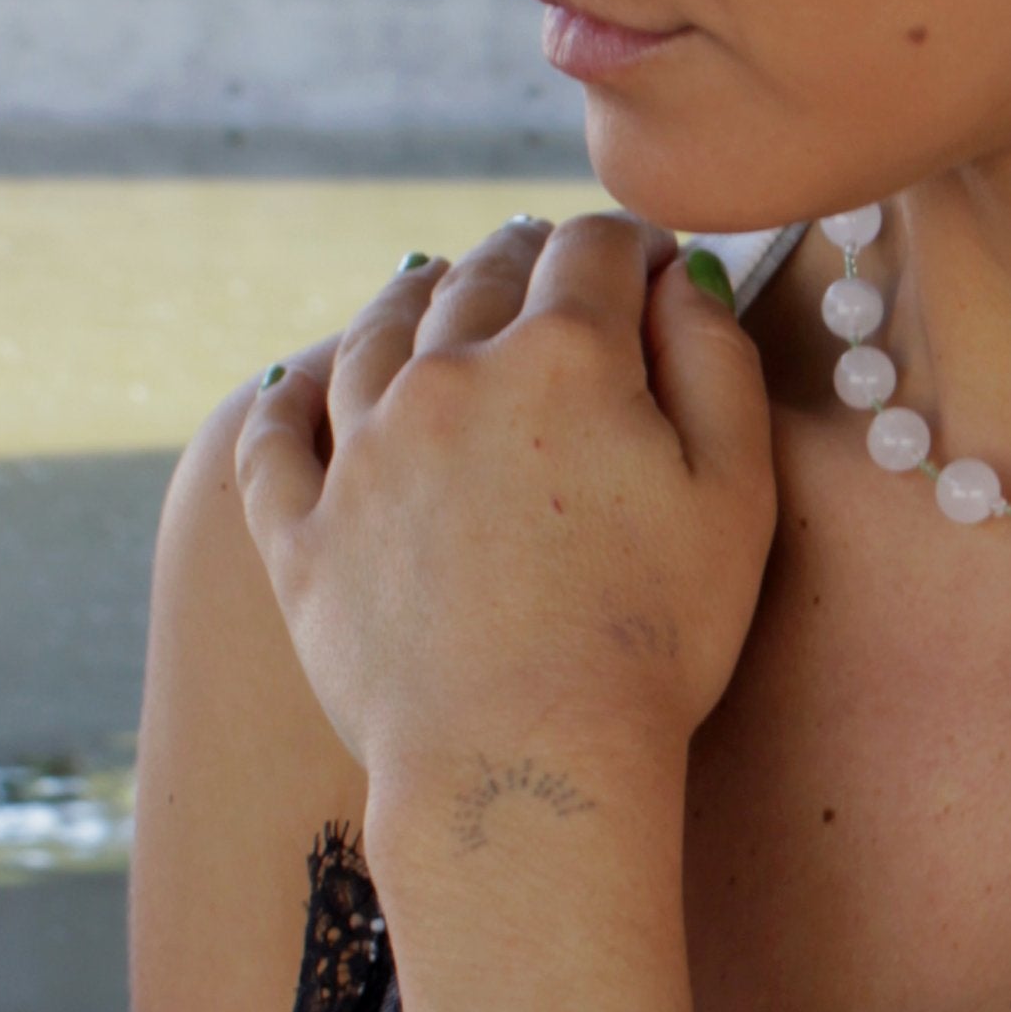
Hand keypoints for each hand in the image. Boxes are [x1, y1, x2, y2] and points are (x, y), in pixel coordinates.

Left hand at [233, 215, 778, 801]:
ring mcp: (362, 452)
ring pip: (377, 332)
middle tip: (555, 267)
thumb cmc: (652, 639)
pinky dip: (290, 397)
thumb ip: (716, 359)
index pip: (595, 248)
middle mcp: (448, 375)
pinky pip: (277, 438)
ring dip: (416, 296)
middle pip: (483, 273)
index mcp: (563, 357)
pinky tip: (298, 382)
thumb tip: (686, 277)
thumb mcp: (734, 492)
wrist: (520, 767)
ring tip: (434, 286)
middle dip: (529, 257)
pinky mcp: (303, 533)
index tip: (657, 267)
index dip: (636, 244)